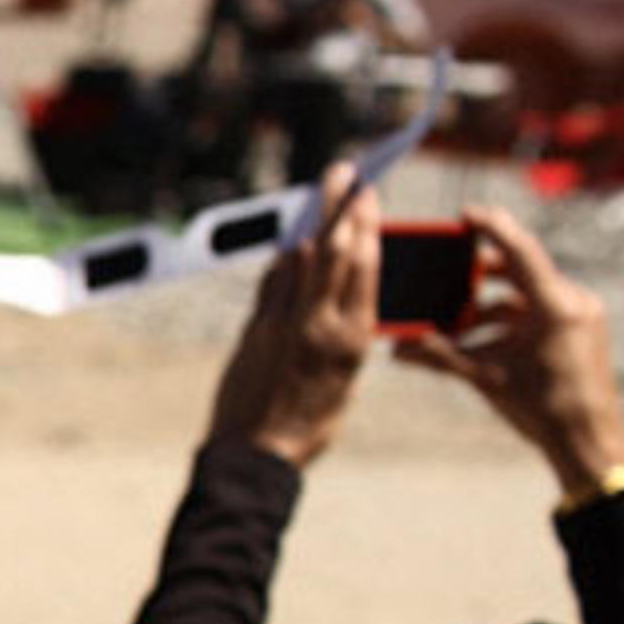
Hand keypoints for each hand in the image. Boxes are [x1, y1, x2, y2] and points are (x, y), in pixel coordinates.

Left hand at [204, 163, 379, 470]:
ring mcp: (283, 324)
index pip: (365, 266)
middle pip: (333, 251)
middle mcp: (319, 324)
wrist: (257, 453)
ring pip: (300, 260)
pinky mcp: (254, 330)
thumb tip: (342, 296)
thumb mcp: (345, 379)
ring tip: (322, 191)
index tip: (369, 194)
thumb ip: (345, 334)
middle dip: (341, 205)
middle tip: (346, 170)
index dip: (366, 225)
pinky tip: (291, 241)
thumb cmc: (309, 423)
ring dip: (312, 221)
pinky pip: (272, 283)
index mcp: (353, 338)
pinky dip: (284, 259)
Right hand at [397, 205, 623, 503]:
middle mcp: (572, 302)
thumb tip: (398, 348)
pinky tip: (479, 343)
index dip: (491, 227)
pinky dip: (506, 322)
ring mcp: (577, 316)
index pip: (520, 251)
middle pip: (519, 271)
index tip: (464, 214)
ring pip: (524, 296)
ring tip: (454, 326)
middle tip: (446, 271)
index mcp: (555, 306)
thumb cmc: (543, 411)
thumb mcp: (486, 378)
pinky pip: (536, 314)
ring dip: (487, 306)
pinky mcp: (576, 330)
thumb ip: (441, 357)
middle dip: (478, 274)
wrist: (588, 442)